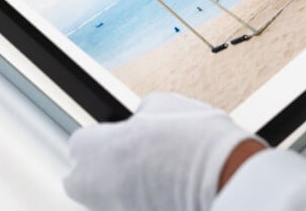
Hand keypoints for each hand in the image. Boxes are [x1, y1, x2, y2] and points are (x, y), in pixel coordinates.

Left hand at [64, 92, 265, 210]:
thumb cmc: (194, 140)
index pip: (79, 144)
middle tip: (129, 158)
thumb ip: (141, 112)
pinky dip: (143, 202)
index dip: (99, 138)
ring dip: (123, 188)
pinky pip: (130, 208)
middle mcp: (98, 187)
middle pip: (82, 180)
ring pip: (108, 199)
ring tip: (155, 175)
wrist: (226, 176)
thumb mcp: (163, 104)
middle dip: (100, 170)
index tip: (116, 135)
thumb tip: (141, 116)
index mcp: (96, 149)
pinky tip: (166, 192)